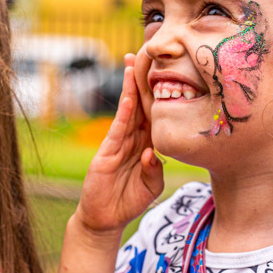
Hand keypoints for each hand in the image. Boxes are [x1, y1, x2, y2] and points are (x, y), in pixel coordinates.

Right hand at [75, 52, 163, 233]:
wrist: (106, 218)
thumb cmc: (129, 200)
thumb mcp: (151, 185)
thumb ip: (155, 169)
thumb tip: (153, 155)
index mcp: (146, 143)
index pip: (154, 114)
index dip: (159, 93)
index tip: (166, 71)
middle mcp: (133, 139)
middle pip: (140, 104)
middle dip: (142, 80)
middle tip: (145, 54)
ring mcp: (118, 144)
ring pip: (127, 111)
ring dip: (130, 88)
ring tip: (132, 65)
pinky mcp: (107, 153)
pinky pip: (117, 130)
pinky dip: (124, 114)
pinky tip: (128, 99)